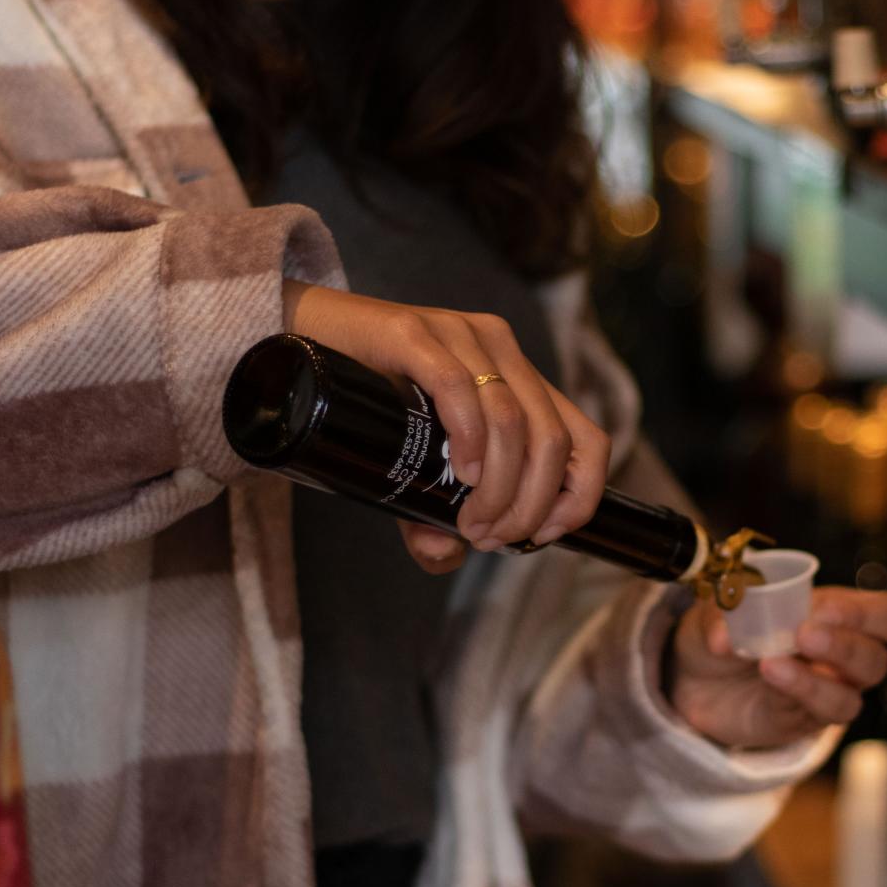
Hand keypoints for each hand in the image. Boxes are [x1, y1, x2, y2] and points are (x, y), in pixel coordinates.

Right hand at [282, 282, 611, 572]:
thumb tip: (445, 555)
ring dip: (500, 486)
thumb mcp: (411, 465)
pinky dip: (470, 438)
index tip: (542, 536)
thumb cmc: (364, 400)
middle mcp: (501, 351)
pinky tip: (461, 472)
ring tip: (468, 521)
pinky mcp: (415, 330)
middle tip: (488, 536)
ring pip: (513, 421)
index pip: (587, 439)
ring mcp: (462, 335)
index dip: (579, 496)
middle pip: (553, 440)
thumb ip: (431, 513)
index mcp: (519, 379)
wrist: (298, 334)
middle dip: (529, 505)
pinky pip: (459, 386)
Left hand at [668, 587, 886, 748]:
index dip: (864, 613)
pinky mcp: (803, 721)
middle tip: (803, 632)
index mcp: (839, 616)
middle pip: (876, 658)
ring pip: (850, 695)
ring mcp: (825, 694)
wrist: (695, 679)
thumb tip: (725, 637)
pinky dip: (796, 691)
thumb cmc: (725, 632)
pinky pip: (816, 714)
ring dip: (815, 678)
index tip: (819, 607)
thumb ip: (725, 616)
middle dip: (843, 645)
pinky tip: (770, 673)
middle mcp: (844, 658)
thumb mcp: (719, 609)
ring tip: (774, 659)